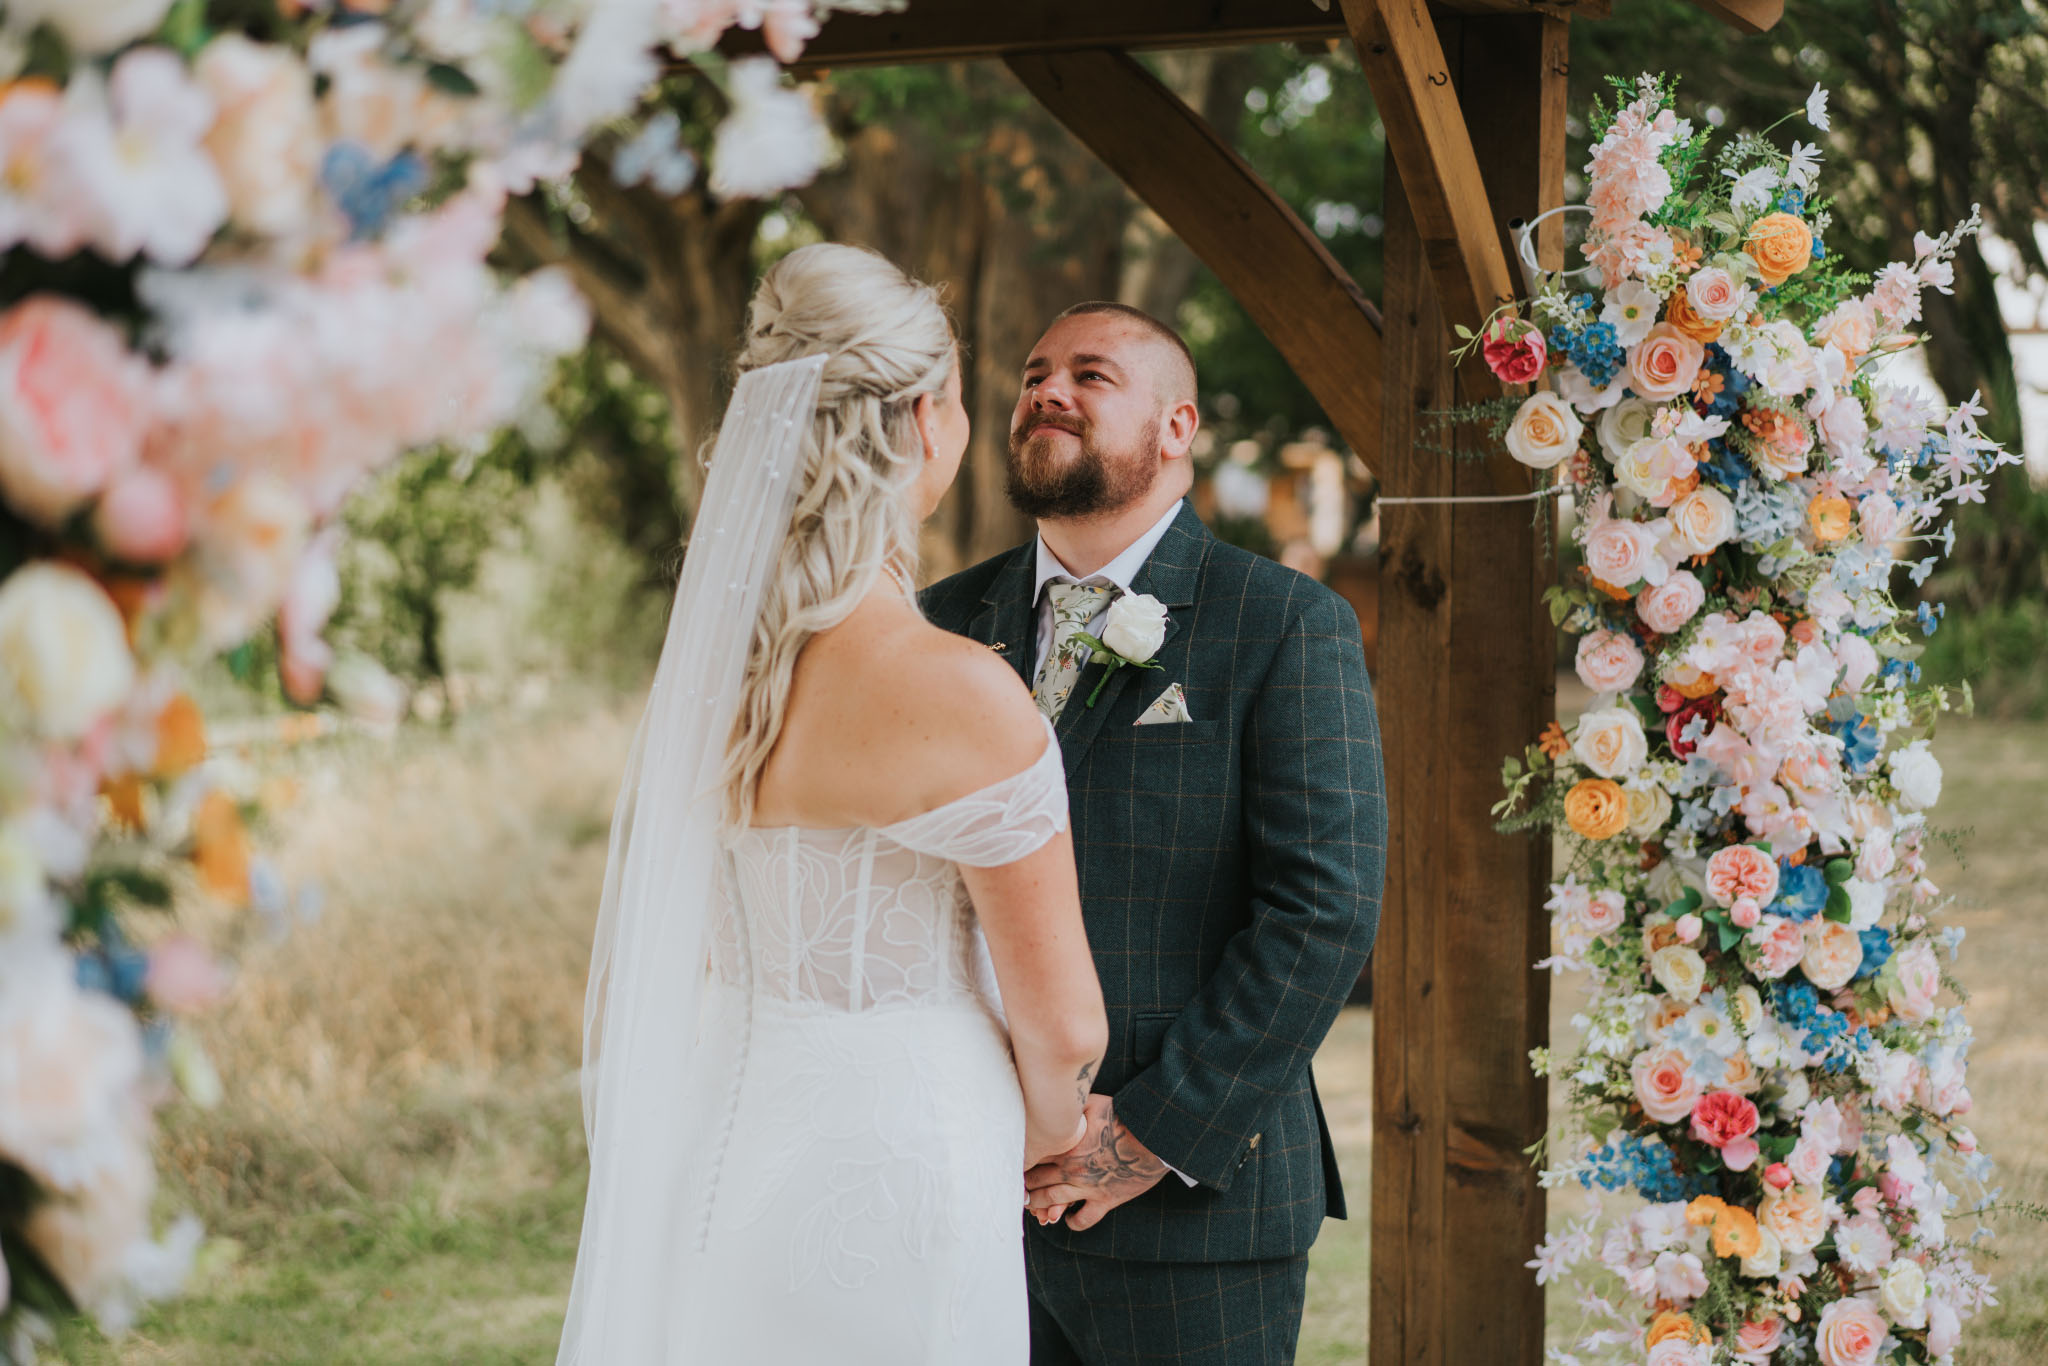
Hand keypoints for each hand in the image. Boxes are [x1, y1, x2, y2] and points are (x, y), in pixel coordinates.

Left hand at [1023, 1094, 1167, 1231]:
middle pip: (1037, 1180)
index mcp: (1066, 1145)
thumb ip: (1071, 1107)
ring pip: (1052, 1200)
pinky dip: (1072, 1222)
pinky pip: (1083, 1219)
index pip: (1032, 1156)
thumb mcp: (1092, 1102)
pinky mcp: (1105, 1200)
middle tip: (1018, 1187)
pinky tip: (1067, 1219)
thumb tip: (1057, 1098)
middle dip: (1025, 1184)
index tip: (1016, 1163)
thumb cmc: (1123, 1116)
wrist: (1151, 1137)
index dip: (1022, 1161)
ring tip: (1030, 1205)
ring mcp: (1087, 1187)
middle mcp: (1071, 1169)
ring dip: (1037, 1204)